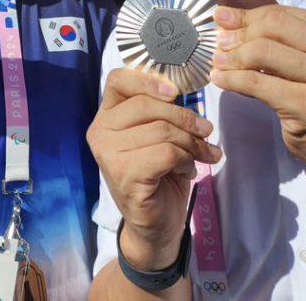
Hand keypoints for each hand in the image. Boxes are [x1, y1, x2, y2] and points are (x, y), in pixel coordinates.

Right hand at [87, 68, 220, 269]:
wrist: (155, 225)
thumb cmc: (158, 174)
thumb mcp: (157, 134)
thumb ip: (160, 110)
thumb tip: (179, 90)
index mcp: (106, 116)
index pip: (118, 80)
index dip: (147, 80)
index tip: (175, 93)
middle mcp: (100, 131)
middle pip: (149, 105)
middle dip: (185, 118)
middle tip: (206, 131)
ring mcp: (108, 154)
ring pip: (162, 130)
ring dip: (192, 143)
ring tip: (200, 155)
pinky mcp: (125, 175)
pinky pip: (167, 153)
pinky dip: (186, 160)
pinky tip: (187, 171)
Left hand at [212, 5, 305, 193]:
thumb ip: (276, 38)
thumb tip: (227, 18)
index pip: (283, 13)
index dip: (247, 15)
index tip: (222, 18)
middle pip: (272, 27)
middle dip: (238, 33)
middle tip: (218, 42)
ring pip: (263, 52)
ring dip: (232, 56)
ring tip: (218, 61)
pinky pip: (257, 83)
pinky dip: (232, 79)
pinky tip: (219, 79)